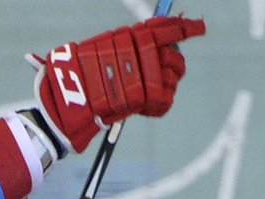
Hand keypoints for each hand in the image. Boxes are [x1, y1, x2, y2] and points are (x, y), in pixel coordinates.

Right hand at [32, 16, 206, 153]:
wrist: (66, 104)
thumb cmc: (80, 79)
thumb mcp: (99, 52)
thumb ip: (126, 46)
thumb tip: (165, 43)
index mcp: (122, 36)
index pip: (159, 27)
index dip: (182, 26)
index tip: (198, 27)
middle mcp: (131, 50)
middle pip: (170, 53)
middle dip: (175, 61)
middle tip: (173, 67)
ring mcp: (137, 73)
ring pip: (169, 75)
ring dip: (166, 83)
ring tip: (151, 90)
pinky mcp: (139, 98)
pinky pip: (164, 97)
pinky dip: (159, 103)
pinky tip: (146, 105)